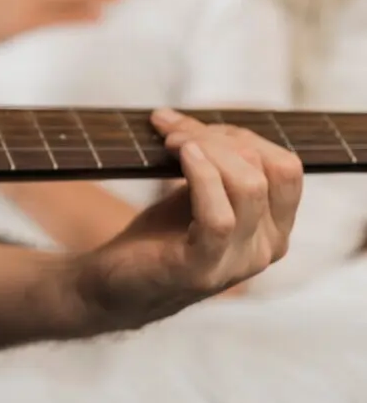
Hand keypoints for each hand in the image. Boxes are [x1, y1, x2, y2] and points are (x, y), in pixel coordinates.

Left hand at [72, 108, 301, 328]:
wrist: (115, 284)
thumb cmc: (159, 238)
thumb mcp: (197, 196)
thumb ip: (214, 165)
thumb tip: (189, 118)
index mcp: (275, 228)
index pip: (286, 168)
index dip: (243, 136)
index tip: (195, 128)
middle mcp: (268, 248)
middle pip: (270, 170)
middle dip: (222, 138)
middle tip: (173, 132)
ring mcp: (238, 262)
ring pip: (248, 187)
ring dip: (206, 149)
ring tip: (170, 141)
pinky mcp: (202, 270)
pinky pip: (219, 216)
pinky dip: (202, 176)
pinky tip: (181, 156)